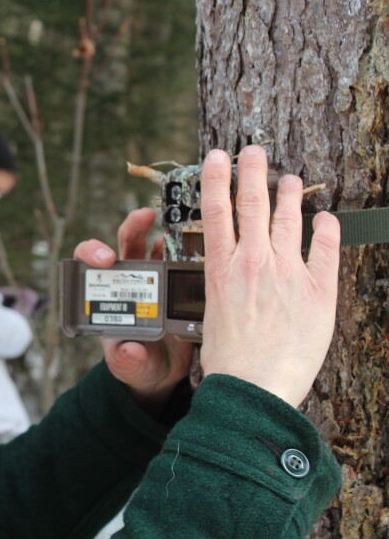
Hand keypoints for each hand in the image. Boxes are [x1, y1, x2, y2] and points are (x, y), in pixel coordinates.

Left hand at [73, 208, 193, 413]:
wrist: (164, 373)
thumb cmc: (137, 366)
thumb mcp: (129, 367)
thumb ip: (126, 360)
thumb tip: (129, 350)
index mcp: (107, 295)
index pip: (89, 264)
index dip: (92, 253)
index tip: (105, 258)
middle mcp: (127, 280)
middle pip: (125, 243)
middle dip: (133, 226)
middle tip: (144, 218)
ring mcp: (153, 279)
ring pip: (154, 244)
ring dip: (164, 230)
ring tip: (177, 225)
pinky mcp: (177, 283)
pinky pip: (181, 260)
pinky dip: (189, 249)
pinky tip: (200, 246)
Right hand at [199, 146, 339, 406]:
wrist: (254, 387)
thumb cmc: (228, 359)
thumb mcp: (211, 314)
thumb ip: (223, 285)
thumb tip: (232, 270)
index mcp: (220, 270)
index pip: (215, 212)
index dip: (215, 180)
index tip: (216, 158)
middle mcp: (253, 263)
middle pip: (252, 204)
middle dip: (252, 172)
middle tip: (252, 152)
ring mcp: (287, 274)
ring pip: (288, 220)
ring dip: (289, 194)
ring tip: (290, 178)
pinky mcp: (318, 291)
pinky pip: (326, 250)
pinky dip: (327, 229)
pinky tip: (325, 217)